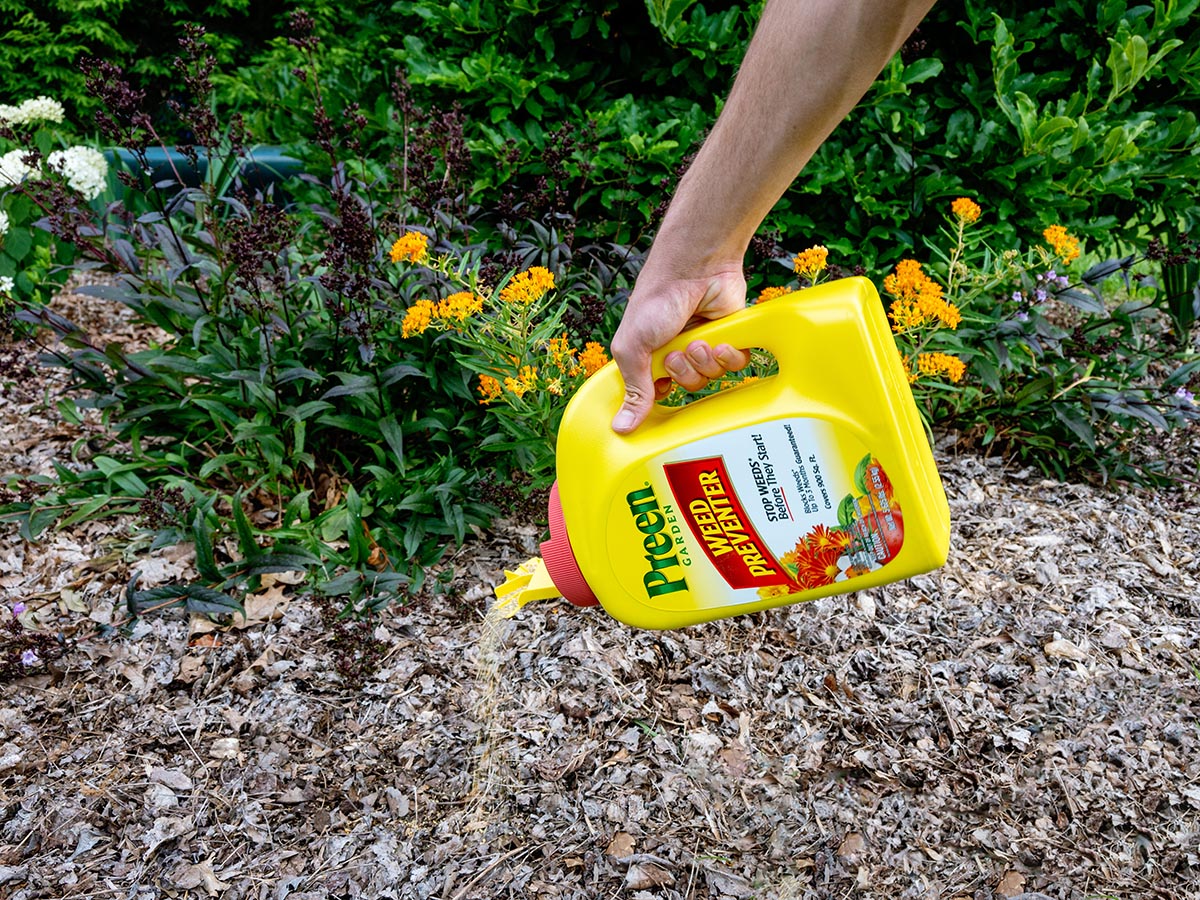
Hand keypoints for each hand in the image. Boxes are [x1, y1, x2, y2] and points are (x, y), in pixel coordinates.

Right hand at [609, 260, 751, 433]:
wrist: (696, 269)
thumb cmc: (657, 301)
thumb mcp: (633, 348)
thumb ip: (633, 389)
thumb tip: (621, 427)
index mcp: (647, 357)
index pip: (653, 394)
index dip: (658, 396)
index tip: (659, 387)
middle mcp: (676, 354)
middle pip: (685, 388)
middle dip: (683, 373)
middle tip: (677, 353)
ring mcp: (703, 347)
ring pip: (710, 379)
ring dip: (704, 361)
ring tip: (698, 341)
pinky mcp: (728, 340)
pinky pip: (734, 367)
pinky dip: (728, 356)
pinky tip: (720, 341)